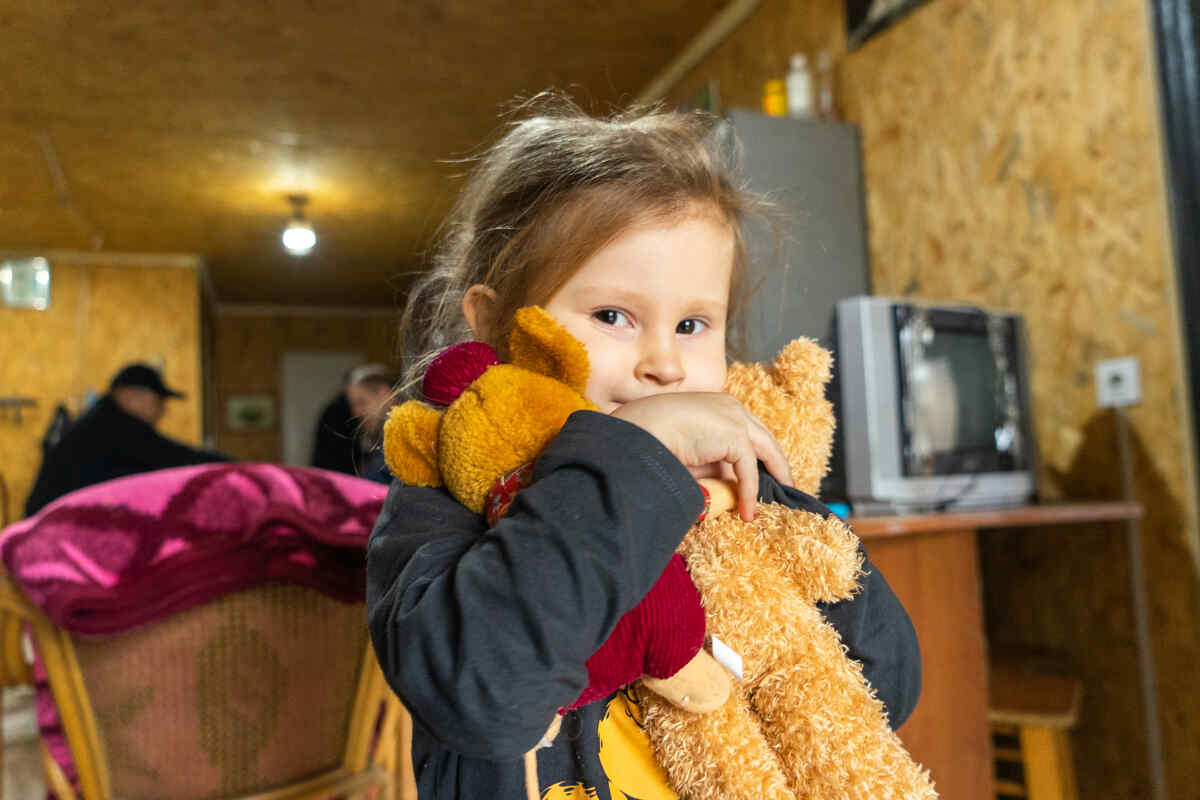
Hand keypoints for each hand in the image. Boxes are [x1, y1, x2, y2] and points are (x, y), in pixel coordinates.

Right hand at [611, 393, 791, 520]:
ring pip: (765, 450)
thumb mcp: (689, 449)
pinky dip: (749, 493)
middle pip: (765, 437)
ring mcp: (734, 417)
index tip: (765, 471)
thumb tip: (728, 485)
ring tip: (780, 497)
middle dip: (776, 462)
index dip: (759, 451)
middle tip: (784, 483)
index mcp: (718, 404)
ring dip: (775, 475)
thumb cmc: (653, 438)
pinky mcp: (734, 435)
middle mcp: (731, 406)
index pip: (748, 428)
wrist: (639, 431)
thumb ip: (711, 461)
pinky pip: (748, 470)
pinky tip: (747, 512)